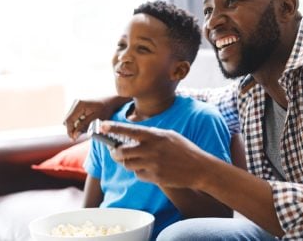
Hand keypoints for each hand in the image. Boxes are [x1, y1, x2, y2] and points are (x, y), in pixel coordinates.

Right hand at [63, 96, 129, 140]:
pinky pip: (73, 117)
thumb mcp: (96, 119)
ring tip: (83, 130)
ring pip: (69, 119)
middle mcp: (76, 102)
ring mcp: (76, 103)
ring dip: (74, 126)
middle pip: (67, 120)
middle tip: (78, 137)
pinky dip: (77, 122)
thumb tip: (74, 135)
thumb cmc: (106, 110)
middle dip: (71, 129)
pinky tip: (84, 124)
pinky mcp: (78, 105)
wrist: (111, 101)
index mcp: (79, 104)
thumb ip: (84, 127)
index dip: (69, 131)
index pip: (69, 120)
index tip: (73, 139)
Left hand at [101, 121, 224, 188]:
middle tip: (114, 153)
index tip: (101, 126)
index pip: (129, 130)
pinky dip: (139, 172)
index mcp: (155, 136)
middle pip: (121, 151)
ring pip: (127, 164)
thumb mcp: (169, 135)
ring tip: (134, 160)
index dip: (113, 127)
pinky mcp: (155, 177)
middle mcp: (152, 149)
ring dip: (127, 163)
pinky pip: (138, 175)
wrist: (200, 168)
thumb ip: (151, 135)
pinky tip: (148, 169)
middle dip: (114, 153)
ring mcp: (153, 164)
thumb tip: (132, 136)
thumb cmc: (184, 150)